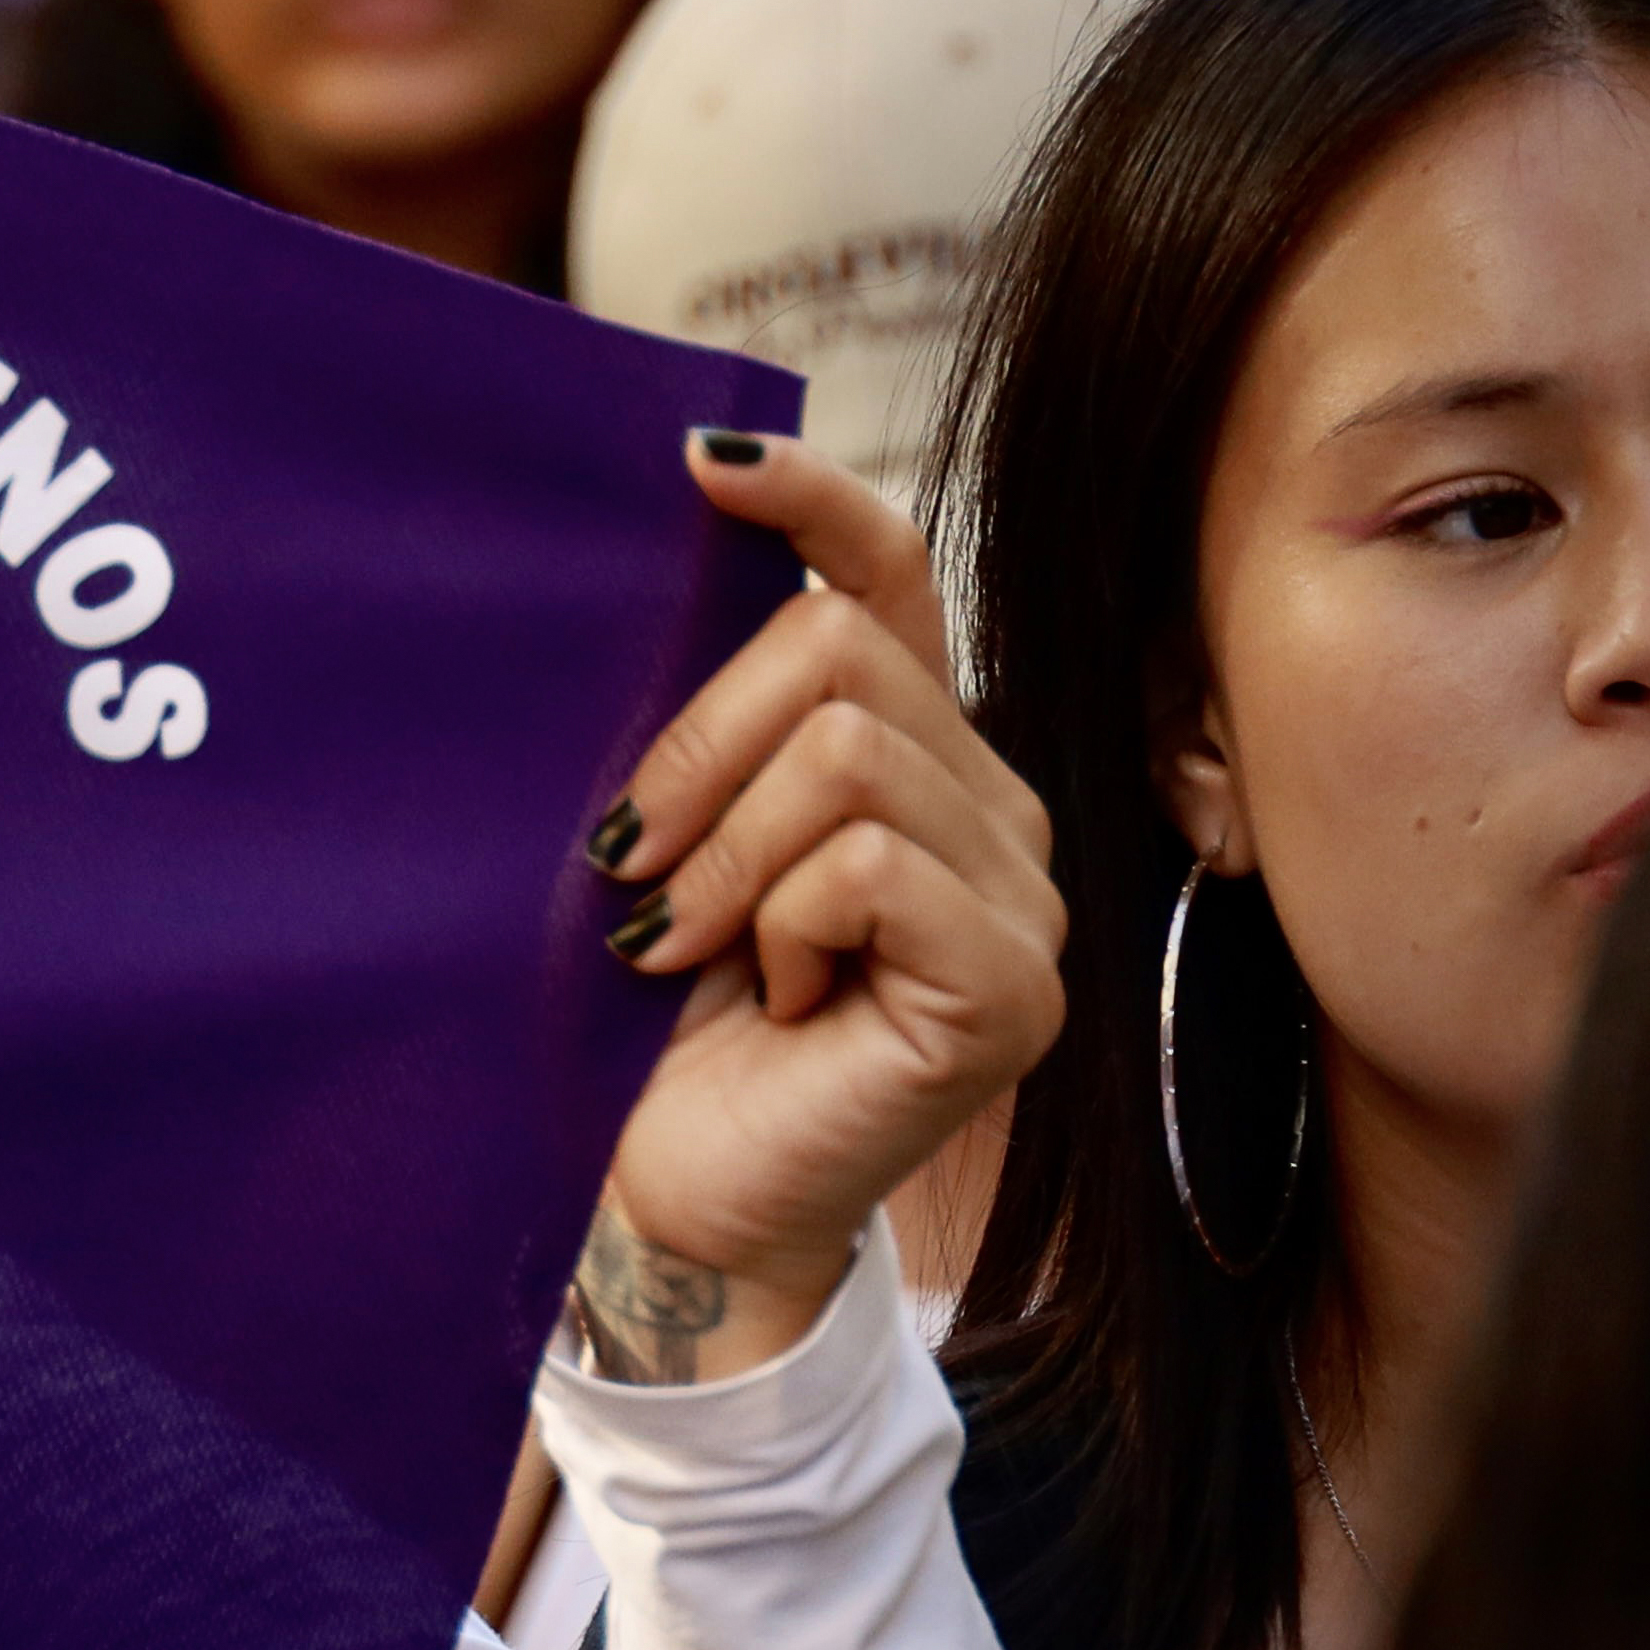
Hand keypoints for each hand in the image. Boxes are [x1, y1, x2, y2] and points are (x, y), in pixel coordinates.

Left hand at [577, 432, 1063, 1381]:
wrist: (663, 1185)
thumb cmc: (642, 1014)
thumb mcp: (655, 829)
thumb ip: (691, 716)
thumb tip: (656, 558)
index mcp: (902, 747)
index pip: (890, 571)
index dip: (809, 498)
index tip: (694, 463)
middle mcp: (987, 804)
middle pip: (840, 651)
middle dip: (695, 747)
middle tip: (629, 865)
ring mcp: (1021, 897)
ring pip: (851, 754)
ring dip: (722, 853)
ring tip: (684, 945)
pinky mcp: (1014, 989)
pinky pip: (871, 866)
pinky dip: (777, 922)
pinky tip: (765, 994)